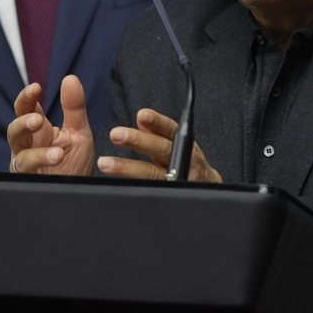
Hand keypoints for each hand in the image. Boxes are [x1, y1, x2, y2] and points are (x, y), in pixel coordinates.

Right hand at [6, 76, 95, 176]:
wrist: (81, 190)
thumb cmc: (74, 162)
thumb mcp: (79, 132)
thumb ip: (74, 108)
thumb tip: (70, 78)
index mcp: (38, 131)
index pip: (26, 109)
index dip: (27, 98)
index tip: (36, 88)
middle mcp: (28, 146)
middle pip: (14, 130)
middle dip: (23, 122)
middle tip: (37, 119)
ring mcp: (27, 165)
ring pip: (18, 154)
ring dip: (35, 151)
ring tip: (53, 146)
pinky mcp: (29, 180)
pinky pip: (28, 172)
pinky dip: (41, 162)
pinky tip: (57, 156)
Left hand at [99, 108, 221, 183]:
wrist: (207, 186)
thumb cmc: (188, 162)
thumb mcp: (177, 144)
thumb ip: (158, 133)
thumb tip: (141, 119)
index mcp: (183, 144)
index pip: (170, 130)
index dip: (157, 122)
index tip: (142, 115)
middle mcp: (183, 162)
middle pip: (162, 150)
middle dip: (139, 142)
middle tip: (116, 134)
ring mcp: (178, 181)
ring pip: (152, 175)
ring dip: (128, 169)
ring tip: (106, 163)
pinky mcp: (172, 197)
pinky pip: (150, 193)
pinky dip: (134, 190)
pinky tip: (117, 186)